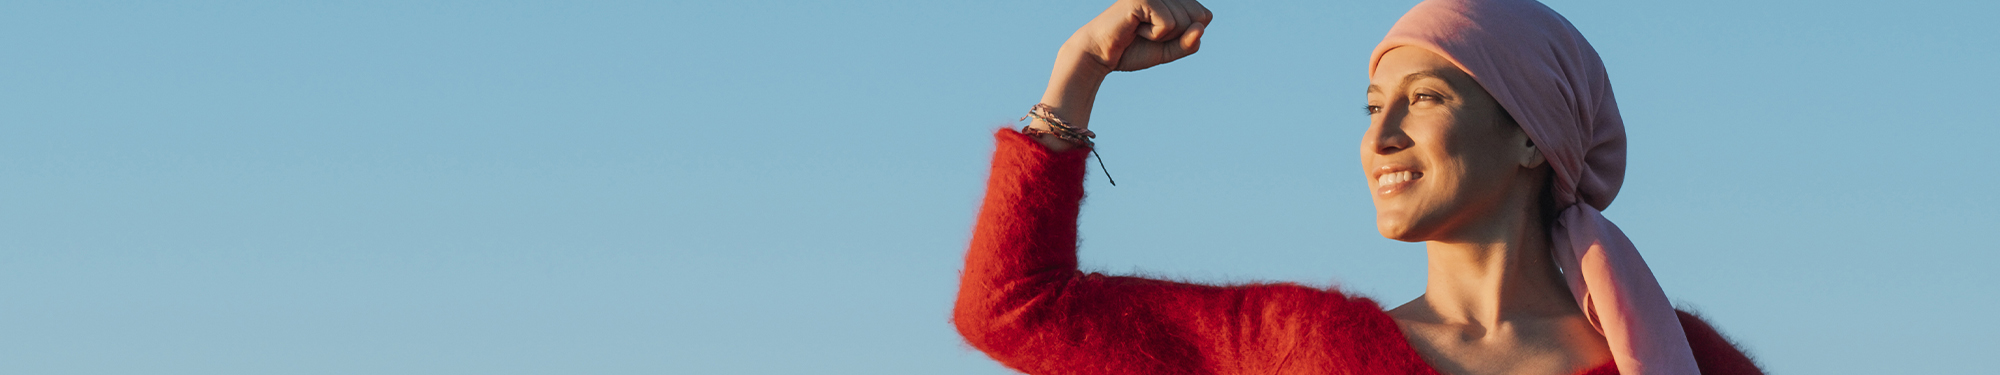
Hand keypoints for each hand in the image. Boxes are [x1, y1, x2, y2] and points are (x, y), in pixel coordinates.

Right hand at [1063, 0, 1211, 72]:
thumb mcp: (1170, 50)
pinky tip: (1135, 29)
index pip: (1205, 16)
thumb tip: (1201, 27)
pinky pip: (1168, 25)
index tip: (1160, 33)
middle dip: (1177, 35)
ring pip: (1184, 22)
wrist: (1100, 55)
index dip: (1185, 35)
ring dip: (1162, 36)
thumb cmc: (1133, 49)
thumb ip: (1190, 42)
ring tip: (1140, 30)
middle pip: (1199, 18)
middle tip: (1149, 33)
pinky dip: (1154, 36)